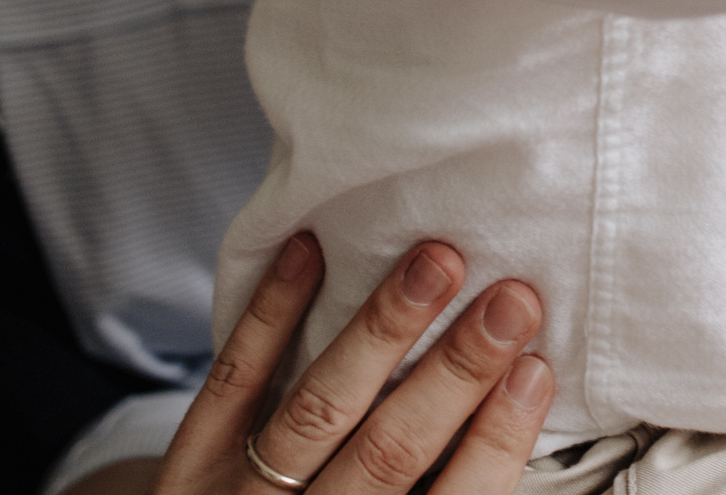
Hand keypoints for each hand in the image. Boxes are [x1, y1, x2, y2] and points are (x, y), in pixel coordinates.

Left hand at [133, 235, 550, 494]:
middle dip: (453, 373)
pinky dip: (269, 318)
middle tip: (510, 300)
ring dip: (379, 332)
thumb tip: (522, 394)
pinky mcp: (188, 468)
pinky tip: (308, 255)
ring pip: (316, 411)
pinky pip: (230, 386)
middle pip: (388, 453)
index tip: (537, 369)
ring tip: (435, 263)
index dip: (495, 443)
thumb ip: (441, 489)